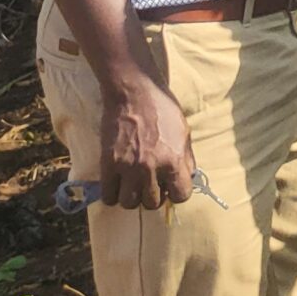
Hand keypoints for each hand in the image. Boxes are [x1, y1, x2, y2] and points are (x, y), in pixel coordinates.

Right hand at [96, 75, 194, 209]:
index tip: (171, 186)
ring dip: (132, 196)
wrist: (134, 91)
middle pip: (152, 203)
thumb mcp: (184, 132)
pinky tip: (117, 184)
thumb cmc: (162, 108)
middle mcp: (151, 168)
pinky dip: (113, 194)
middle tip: (150, 183)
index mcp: (174, 160)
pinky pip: (108, 196)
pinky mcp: (108, 164)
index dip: (177, 192)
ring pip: (129, 203)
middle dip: (154, 195)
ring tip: (133, 184)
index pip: (181, 196)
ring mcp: (128, 168)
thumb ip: (186, 159)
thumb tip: (188, 178)